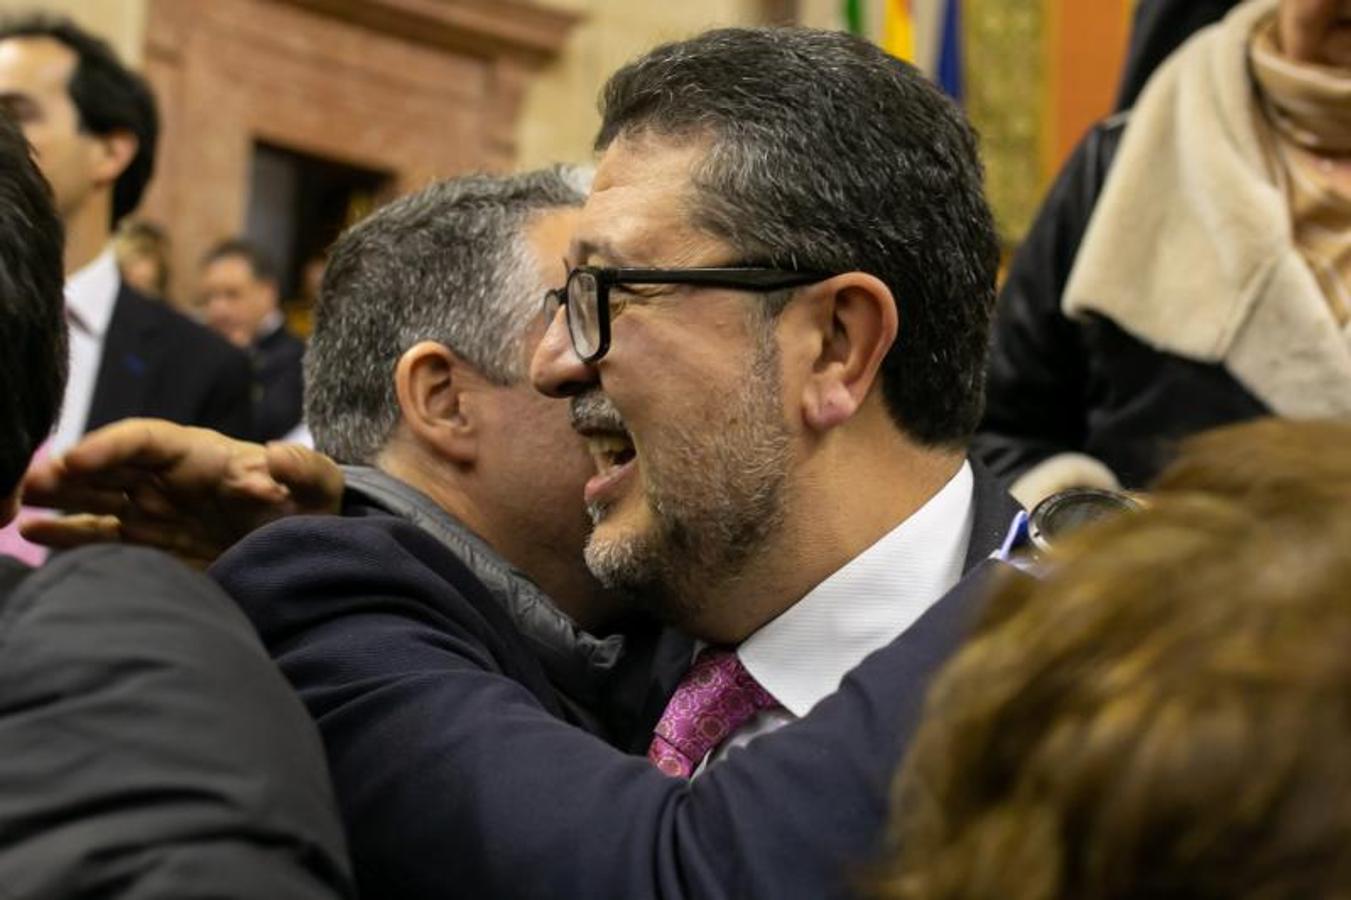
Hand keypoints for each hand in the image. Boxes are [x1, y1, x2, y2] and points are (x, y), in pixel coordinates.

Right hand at [20, 418, 343, 566]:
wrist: (309, 557)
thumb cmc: (313, 511)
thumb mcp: (320, 489)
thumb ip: (304, 470)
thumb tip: (275, 456)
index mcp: (201, 456)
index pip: (147, 439)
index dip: (111, 445)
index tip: (78, 459)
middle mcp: (167, 479)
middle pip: (107, 466)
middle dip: (67, 472)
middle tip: (29, 482)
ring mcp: (152, 512)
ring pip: (93, 498)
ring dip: (56, 499)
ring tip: (16, 504)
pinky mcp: (149, 547)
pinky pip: (99, 537)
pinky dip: (66, 534)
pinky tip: (30, 531)